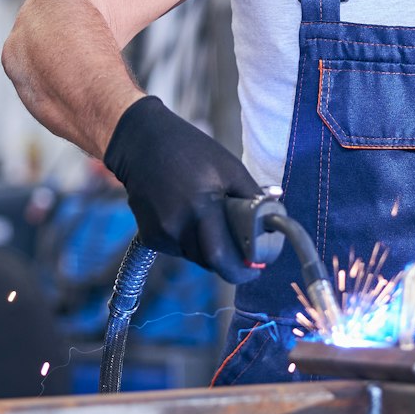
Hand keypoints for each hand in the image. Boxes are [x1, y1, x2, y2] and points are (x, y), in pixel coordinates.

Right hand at [103, 96, 262, 282]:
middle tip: (241, 251)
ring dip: (209, 250)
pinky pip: (179, 250)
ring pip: (195, 257)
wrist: (142, 144)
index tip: (256, 268)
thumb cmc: (190, 150)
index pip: (221, 257)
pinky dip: (190, 242)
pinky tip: (189, 217)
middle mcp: (177, 225)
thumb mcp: (229, 166)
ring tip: (212, 223)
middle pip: (210, 262)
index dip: (241, 269)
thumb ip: (252, 196)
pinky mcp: (149, 236)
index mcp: (201, 207)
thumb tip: (273, 221)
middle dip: (228, 260)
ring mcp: (161, 233)